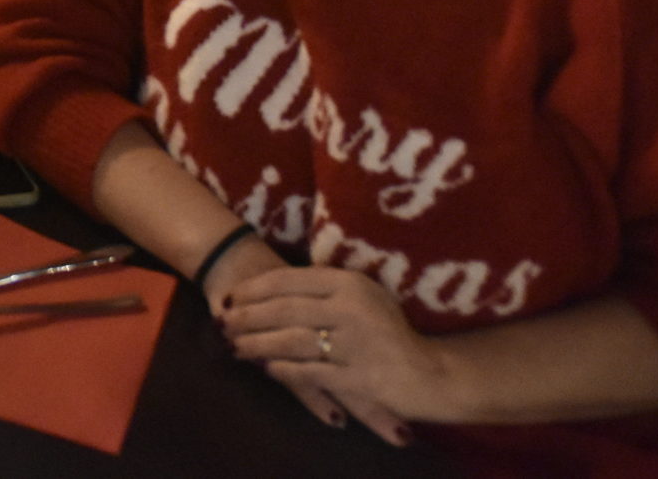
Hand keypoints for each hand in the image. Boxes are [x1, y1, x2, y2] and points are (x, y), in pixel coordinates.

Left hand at [222, 263, 444, 446]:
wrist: (435, 373)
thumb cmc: (393, 333)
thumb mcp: (367, 297)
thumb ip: (330, 288)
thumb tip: (278, 283)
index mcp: (350, 283)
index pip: (289, 280)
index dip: (255, 288)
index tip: (232, 295)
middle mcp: (350, 309)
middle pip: (283, 310)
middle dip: (247, 317)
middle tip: (222, 323)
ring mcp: (354, 345)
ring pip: (291, 341)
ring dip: (258, 345)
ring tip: (236, 347)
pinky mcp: (357, 378)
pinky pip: (310, 372)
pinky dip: (285, 370)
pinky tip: (268, 369)